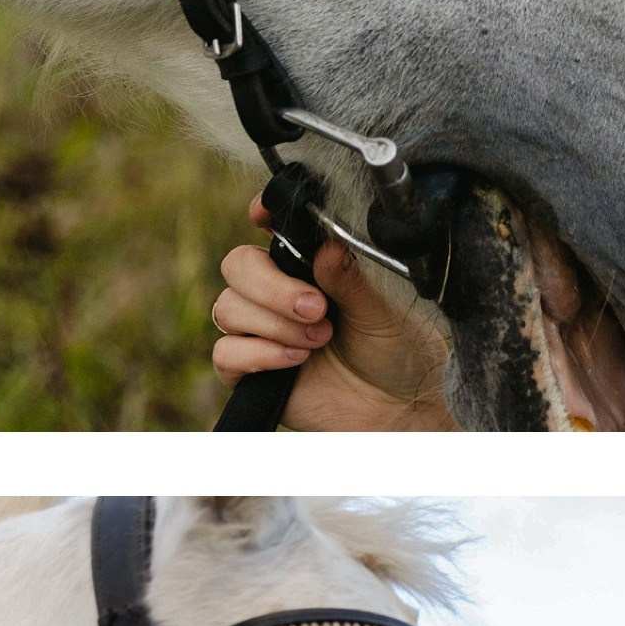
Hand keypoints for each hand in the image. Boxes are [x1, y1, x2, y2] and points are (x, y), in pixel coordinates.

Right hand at [211, 215, 457, 430]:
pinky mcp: (252, 371)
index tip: (262, 216)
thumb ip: (353, 279)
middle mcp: (280, 293)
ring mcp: (262, 331)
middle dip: (271, 286)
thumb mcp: (384, 311)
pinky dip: (259, 354)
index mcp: (311, 266)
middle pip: (237, 265)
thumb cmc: (398, 353)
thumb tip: (327, 247)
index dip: (262, 215)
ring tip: (320, 340)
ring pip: (228, 308)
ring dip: (274, 324)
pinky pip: (226, 353)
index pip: (273, 229)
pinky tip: (296, 360)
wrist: (398, 411)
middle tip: (316, 308)